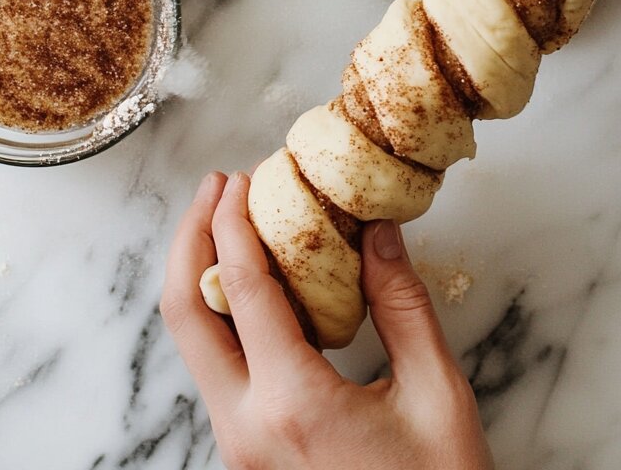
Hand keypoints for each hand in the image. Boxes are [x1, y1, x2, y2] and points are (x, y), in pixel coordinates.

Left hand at [161, 171, 494, 469]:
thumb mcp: (435, 393)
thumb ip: (403, 306)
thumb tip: (377, 231)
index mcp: (293, 404)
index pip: (242, 289)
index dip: (236, 222)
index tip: (243, 176)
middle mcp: (246, 426)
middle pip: (185, 315)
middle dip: (192, 238)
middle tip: (217, 187)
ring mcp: (238, 445)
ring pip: (192, 343)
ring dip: (201, 273)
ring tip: (229, 221)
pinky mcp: (246, 451)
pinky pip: (216, 367)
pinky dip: (221, 311)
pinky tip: (252, 282)